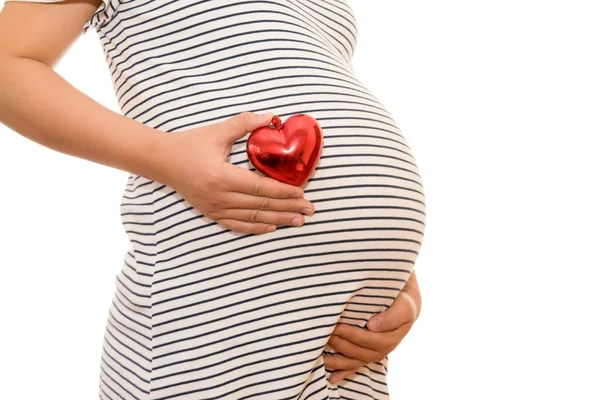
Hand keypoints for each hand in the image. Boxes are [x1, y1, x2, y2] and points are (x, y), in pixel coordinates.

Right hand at [160, 111, 314, 233]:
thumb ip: (244, 123)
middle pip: (261, 205)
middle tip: (309, 210)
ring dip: (278, 220)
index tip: (302, 193)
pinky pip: (237, 225)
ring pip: (253, 218)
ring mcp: (214, 208)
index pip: (260, 187)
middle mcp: (219, 196)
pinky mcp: (211, 213)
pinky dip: (256, 228)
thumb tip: (271, 117)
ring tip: (298, 221)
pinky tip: (272, 228)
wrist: (162, 161)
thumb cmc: (189, 144)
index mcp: (222, 176)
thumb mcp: (217, 131)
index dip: (283, 192)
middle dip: (288, 208)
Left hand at [324, 271, 421, 384]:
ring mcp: (377, 352)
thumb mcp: (404, 304)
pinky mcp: (369, 353)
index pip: (372, 339)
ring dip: (339, 360)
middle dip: (342, 343)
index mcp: (395, 334)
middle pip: (362, 351)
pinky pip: (357, 365)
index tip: (338, 326)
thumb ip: (391, 315)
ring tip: (323, 356)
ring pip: (357, 360)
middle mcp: (386, 346)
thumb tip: (372, 326)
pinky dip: (344, 372)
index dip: (354, 335)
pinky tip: (332, 379)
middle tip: (326, 333)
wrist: (405, 302)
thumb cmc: (402, 299)